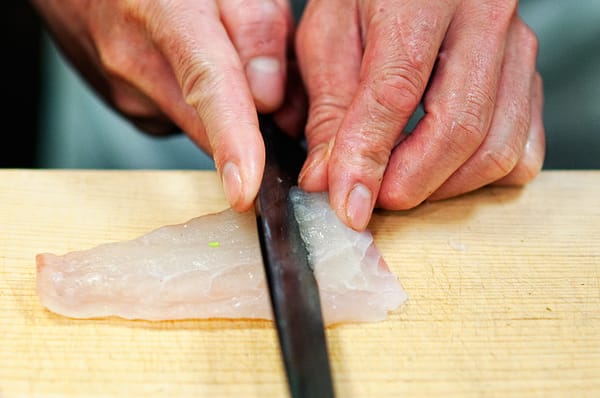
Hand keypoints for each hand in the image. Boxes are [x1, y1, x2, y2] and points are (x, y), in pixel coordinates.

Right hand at [31, 0, 305, 211]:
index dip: (231, 141)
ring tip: (223, 57)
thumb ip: (255, 26)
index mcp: (163, 11)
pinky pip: (183, 121)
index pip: (207, 84)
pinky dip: (202, 107)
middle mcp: (135, 61)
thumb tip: (270, 98)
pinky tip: (194, 69)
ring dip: (229, 111)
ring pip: (201, 126)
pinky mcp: (130, 109)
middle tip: (278, 87)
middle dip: (254, 124)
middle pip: (211, 124)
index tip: (245, 191)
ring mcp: (125, 93)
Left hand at [295, 0, 544, 229]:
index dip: (368, 158)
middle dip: (411, 183)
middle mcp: (483, 17)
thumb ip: (328, 109)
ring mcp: (516, 48)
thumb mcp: (329, 37)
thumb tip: (324, 180)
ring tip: (402, 184)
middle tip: (373, 199)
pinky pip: (524, 149)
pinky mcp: (528, 76)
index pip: (396, 92)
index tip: (347, 205)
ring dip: (445, 186)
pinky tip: (444, 170)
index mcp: (421, 0)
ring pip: (499, 148)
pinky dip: (481, 177)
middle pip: (460, 129)